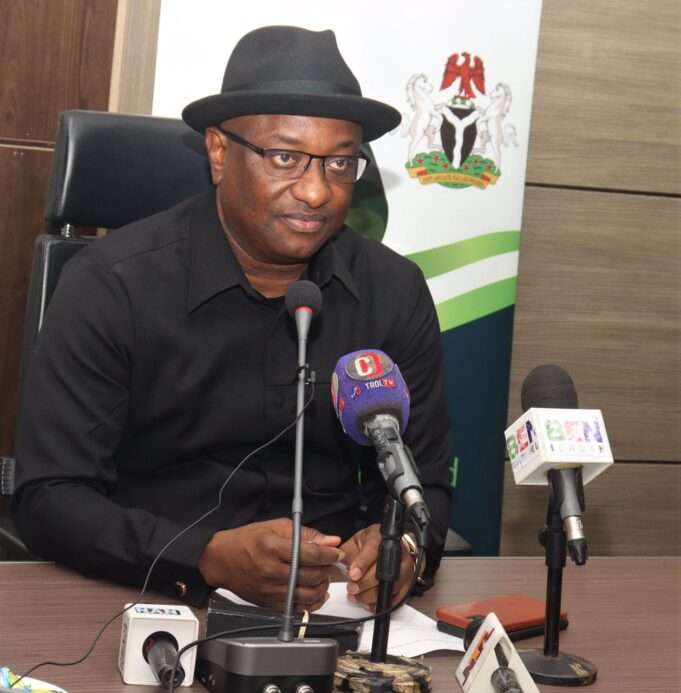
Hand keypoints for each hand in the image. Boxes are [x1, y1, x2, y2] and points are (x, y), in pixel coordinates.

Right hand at [197, 518, 342, 610]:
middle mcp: (272, 570)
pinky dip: (311, 602)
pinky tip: (314, 593)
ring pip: (307, 594)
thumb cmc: (247, 540)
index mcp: (274, 548)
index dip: (330, 554)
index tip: (338, 553)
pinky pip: (297, 608)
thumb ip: (306, 533)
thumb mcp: (276, 527)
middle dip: (328, 570)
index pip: (311, 554)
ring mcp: (270, 590)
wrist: (221, 559)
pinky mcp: (268, 604)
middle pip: (312, 575)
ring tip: (323, 577)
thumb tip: (330, 540)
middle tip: (331, 564)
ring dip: (322, 587)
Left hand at [340, 524, 413, 610]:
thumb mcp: (357, 541)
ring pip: (389, 588)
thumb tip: (337, 561)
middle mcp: (399, 552)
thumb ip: (346, 551)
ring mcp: (405, 569)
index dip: (362, 563)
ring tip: (357, 595)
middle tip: (352, 587)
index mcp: (383, 537)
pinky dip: (379, 604)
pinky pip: (395, 599)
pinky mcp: (407, 584)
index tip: (352, 574)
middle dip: (364, 583)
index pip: (374, 549)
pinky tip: (368, 601)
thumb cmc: (373, 543)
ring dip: (369, 596)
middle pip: (383, 572)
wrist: (391, 546)